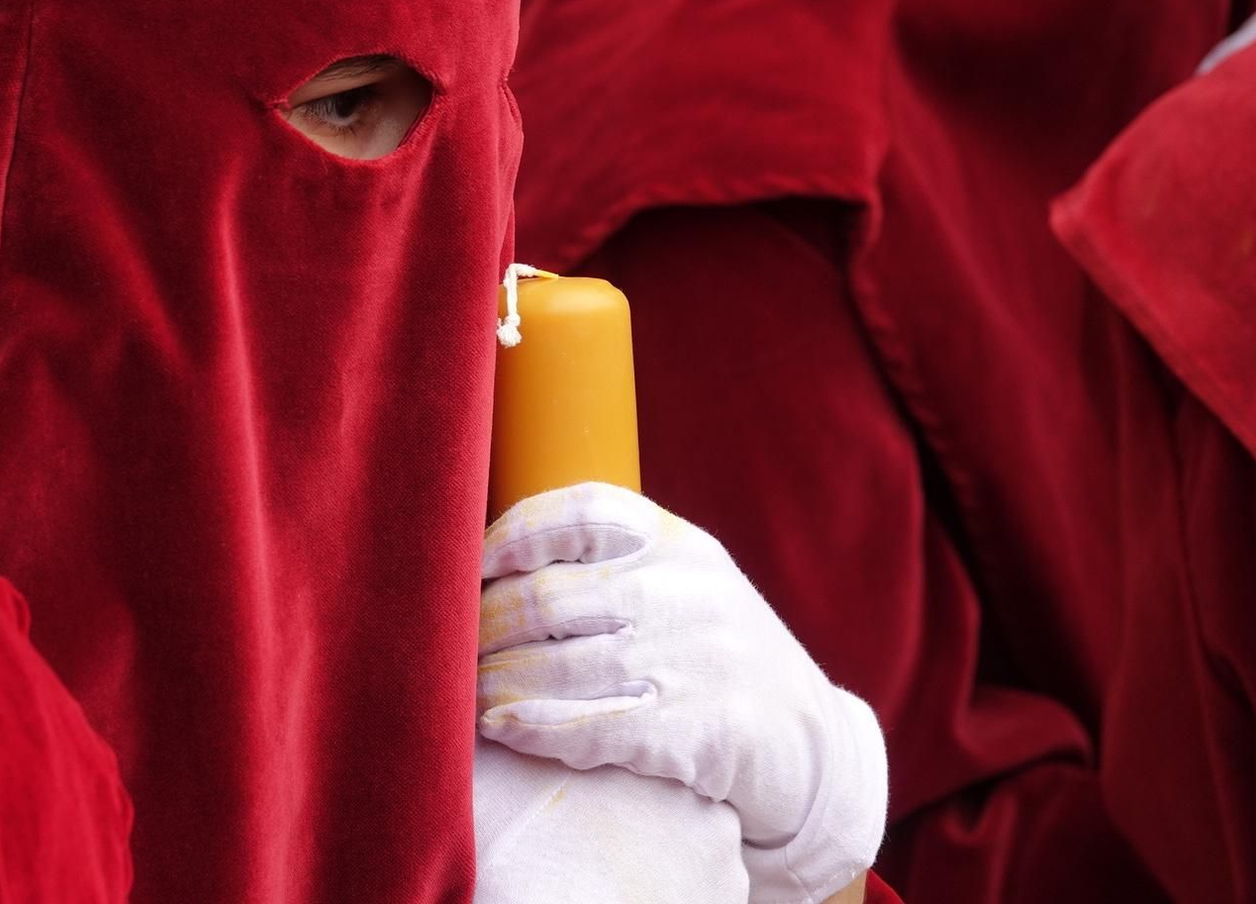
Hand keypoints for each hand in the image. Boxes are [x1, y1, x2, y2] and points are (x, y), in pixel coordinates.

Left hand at [478, 483, 886, 902]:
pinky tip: (499, 726)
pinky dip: (532, 727)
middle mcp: (686, 590)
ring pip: (558, 667)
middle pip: (549, 598)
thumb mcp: (686, 584)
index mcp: (678, 542)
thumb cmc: (718, 656)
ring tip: (461, 691)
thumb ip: (612, 564)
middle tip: (446, 646)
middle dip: (483, 626)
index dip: (507, 535)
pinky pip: (589, 726)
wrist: (809, 743)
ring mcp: (694, 659)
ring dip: (494, 683)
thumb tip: (488, 562)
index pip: (576, 513)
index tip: (465, 566)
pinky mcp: (695, 729)